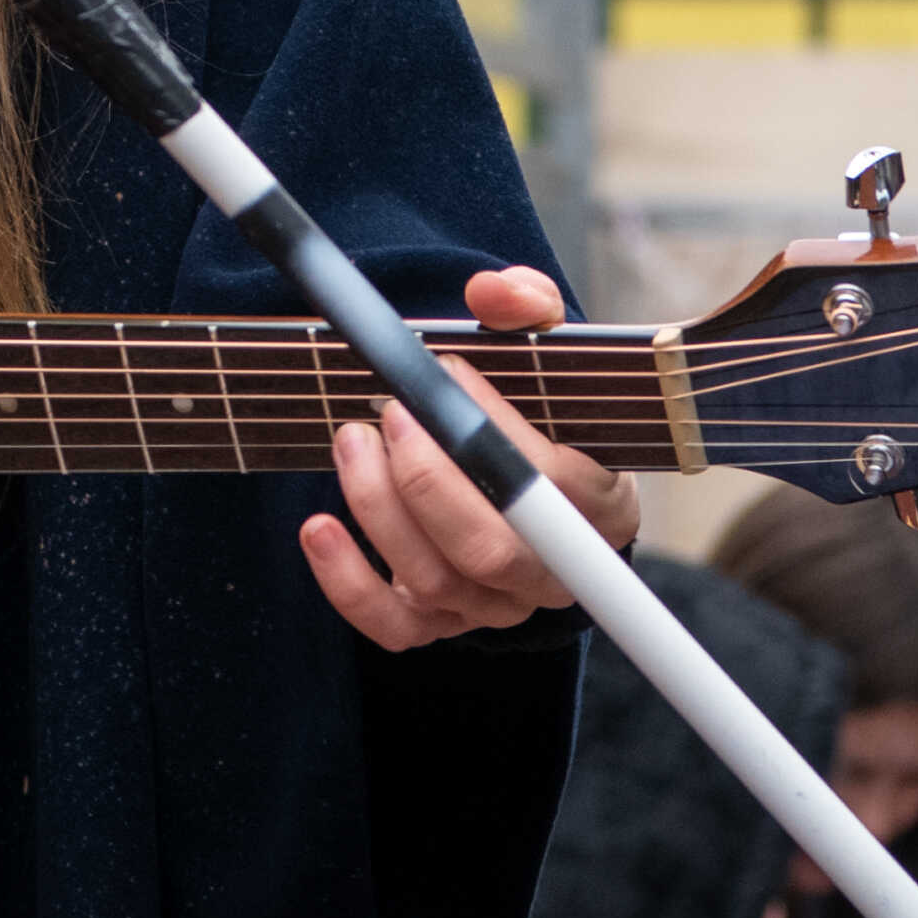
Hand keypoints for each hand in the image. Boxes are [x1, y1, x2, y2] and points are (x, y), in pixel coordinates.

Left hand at [295, 264, 639, 651]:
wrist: (522, 479)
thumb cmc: (537, 414)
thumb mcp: (548, 355)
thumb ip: (530, 309)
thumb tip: (493, 290)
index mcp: (599, 505)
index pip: (553, 484)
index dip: (495, 431)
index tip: (447, 371)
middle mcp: (552, 569)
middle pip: (490, 550)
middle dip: (425, 481)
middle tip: (387, 414)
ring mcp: (495, 605)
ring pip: (435, 582)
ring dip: (379, 508)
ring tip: (351, 441)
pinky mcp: (441, 624)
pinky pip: (392, 627)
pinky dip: (347, 583)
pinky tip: (318, 526)